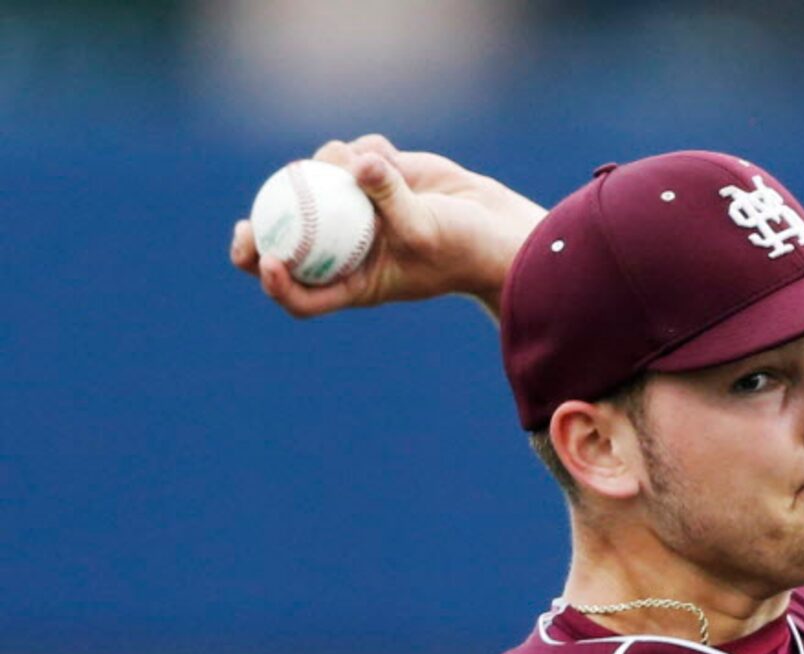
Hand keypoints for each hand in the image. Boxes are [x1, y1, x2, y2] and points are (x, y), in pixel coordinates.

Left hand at [230, 133, 545, 320]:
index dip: (276, 284)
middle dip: (261, 231)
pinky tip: (388, 156)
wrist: (497, 226)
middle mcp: (349, 248)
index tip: (268, 261)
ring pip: (316, 184)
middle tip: (245, 223)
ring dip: (323, 167)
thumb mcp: (428, 230)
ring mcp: (358, 211)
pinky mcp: (373, 178)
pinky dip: (364, 150)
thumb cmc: (466, 248)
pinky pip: (349, 155)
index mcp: (356, 282)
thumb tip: (357, 160)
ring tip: (352, 162)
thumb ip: (390, 197)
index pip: (305, 293)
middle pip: (289, 240)